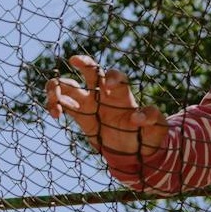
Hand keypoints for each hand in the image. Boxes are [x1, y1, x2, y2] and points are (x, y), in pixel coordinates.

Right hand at [45, 55, 167, 158]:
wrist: (134, 151)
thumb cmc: (147, 135)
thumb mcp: (157, 128)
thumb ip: (152, 119)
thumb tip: (138, 117)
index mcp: (123, 94)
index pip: (116, 76)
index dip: (112, 77)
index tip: (108, 86)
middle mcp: (104, 94)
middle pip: (91, 71)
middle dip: (84, 62)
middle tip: (75, 60)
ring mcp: (89, 103)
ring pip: (68, 86)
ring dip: (58, 88)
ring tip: (57, 102)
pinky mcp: (79, 115)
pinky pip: (62, 104)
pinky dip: (53, 105)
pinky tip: (55, 115)